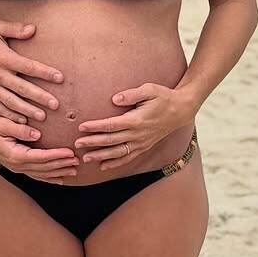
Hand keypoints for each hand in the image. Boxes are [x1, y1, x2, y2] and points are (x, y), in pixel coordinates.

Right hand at [0, 21, 63, 122]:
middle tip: (55, 105)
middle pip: (22, 88)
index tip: (60, 78)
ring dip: (27, 110)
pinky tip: (22, 121)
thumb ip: (15, 29)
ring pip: (11, 101)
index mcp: (3, 57)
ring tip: (42, 117)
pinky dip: (10, 115)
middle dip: (40, 97)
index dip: (45, 73)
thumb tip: (33, 29)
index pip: (28, 66)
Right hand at [0, 114, 78, 184]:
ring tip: (74, 171)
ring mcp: (17, 168)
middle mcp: (17, 165)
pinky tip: (60, 179)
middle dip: (62, 165)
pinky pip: (36, 175)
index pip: (41, 157)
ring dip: (59, 173)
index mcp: (15, 155)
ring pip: (42, 174)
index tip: (70, 152)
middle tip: (78, 161)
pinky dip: (49, 178)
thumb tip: (37, 134)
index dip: (57, 156)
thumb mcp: (2, 123)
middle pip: (44, 168)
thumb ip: (19, 128)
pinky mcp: (18, 167)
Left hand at [75, 83, 193, 171]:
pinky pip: (128, 157)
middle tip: (76, 144)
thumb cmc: (163, 97)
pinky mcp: (144, 146)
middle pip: (111, 140)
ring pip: (118, 153)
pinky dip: (115, 163)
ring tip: (85, 158)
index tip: (81, 127)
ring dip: (101, 156)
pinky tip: (103, 166)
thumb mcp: (150, 90)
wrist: (181, 110)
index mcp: (137, 120)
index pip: (112, 125)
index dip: (96, 126)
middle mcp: (138, 134)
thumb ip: (132, 94)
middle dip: (93, 142)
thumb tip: (115, 98)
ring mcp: (142, 142)